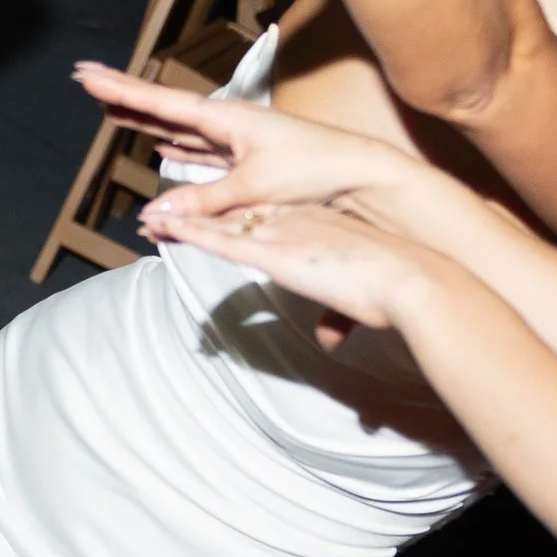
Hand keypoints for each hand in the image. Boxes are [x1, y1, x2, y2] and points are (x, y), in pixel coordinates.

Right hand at [75, 63, 404, 212]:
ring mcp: (236, 139)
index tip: (86, 75)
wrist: (360, 172)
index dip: (121, 91)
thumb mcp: (254, 188)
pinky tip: (163, 148)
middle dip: (125, 98)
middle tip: (86, 81)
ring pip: (178, 129)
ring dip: (145, 122)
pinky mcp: (247, 160)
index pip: (160, 102)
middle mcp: (227, 122)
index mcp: (225, 117)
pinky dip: (176, 148)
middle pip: (163, 108)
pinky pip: (199, 151)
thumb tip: (154, 217)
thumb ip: (202, 201)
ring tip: (114, 112)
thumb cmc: (313, 170)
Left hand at [139, 192, 434, 336]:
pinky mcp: (275, 253)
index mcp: (316, 222)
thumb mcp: (359, 301)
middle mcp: (295, 220)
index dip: (230, 218)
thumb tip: (327, 341)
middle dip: (198, 216)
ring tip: (148, 221)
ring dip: (181, 222)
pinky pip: (221, 240)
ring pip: (219, 224)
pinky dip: (190, 232)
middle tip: (163, 215)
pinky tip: (166, 228)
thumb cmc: (394, 292)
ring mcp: (283, 234)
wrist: (409, 279)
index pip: (262, 216)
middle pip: (234, 215)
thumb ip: (337, 320)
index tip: (210, 219)